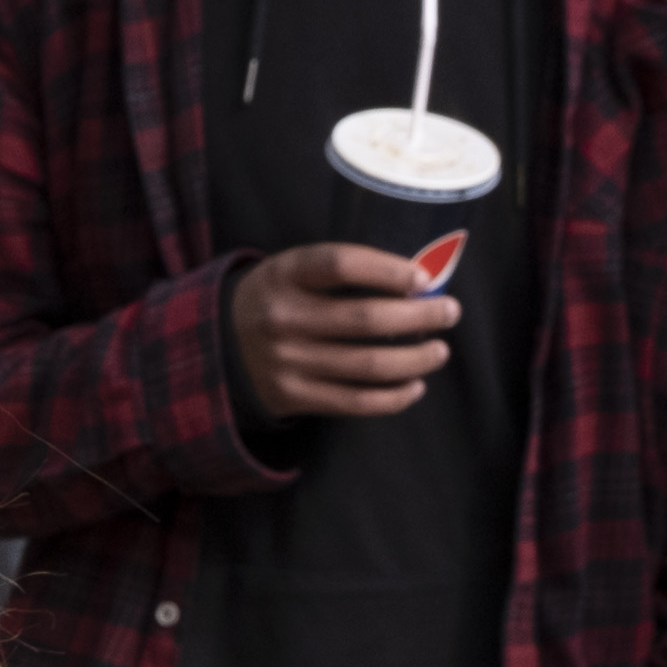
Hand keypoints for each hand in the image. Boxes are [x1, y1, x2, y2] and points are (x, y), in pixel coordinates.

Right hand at [227, 242, 454, 420]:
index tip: (422, 278)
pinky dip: (392, 397)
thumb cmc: (275, 299)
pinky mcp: (293, 396)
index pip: (341, 264)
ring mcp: (288, 361)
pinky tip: (414, 386)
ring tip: (439, 351)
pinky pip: (354, 402)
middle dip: (419, 317)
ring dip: (415, 359)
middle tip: (449, 313)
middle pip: (365, 319)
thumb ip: (339, 271)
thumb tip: (418, 280)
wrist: (217, 347)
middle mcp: (284, 317)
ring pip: (367, 365)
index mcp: (284, 274)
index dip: (387, 270)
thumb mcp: (291, 269)